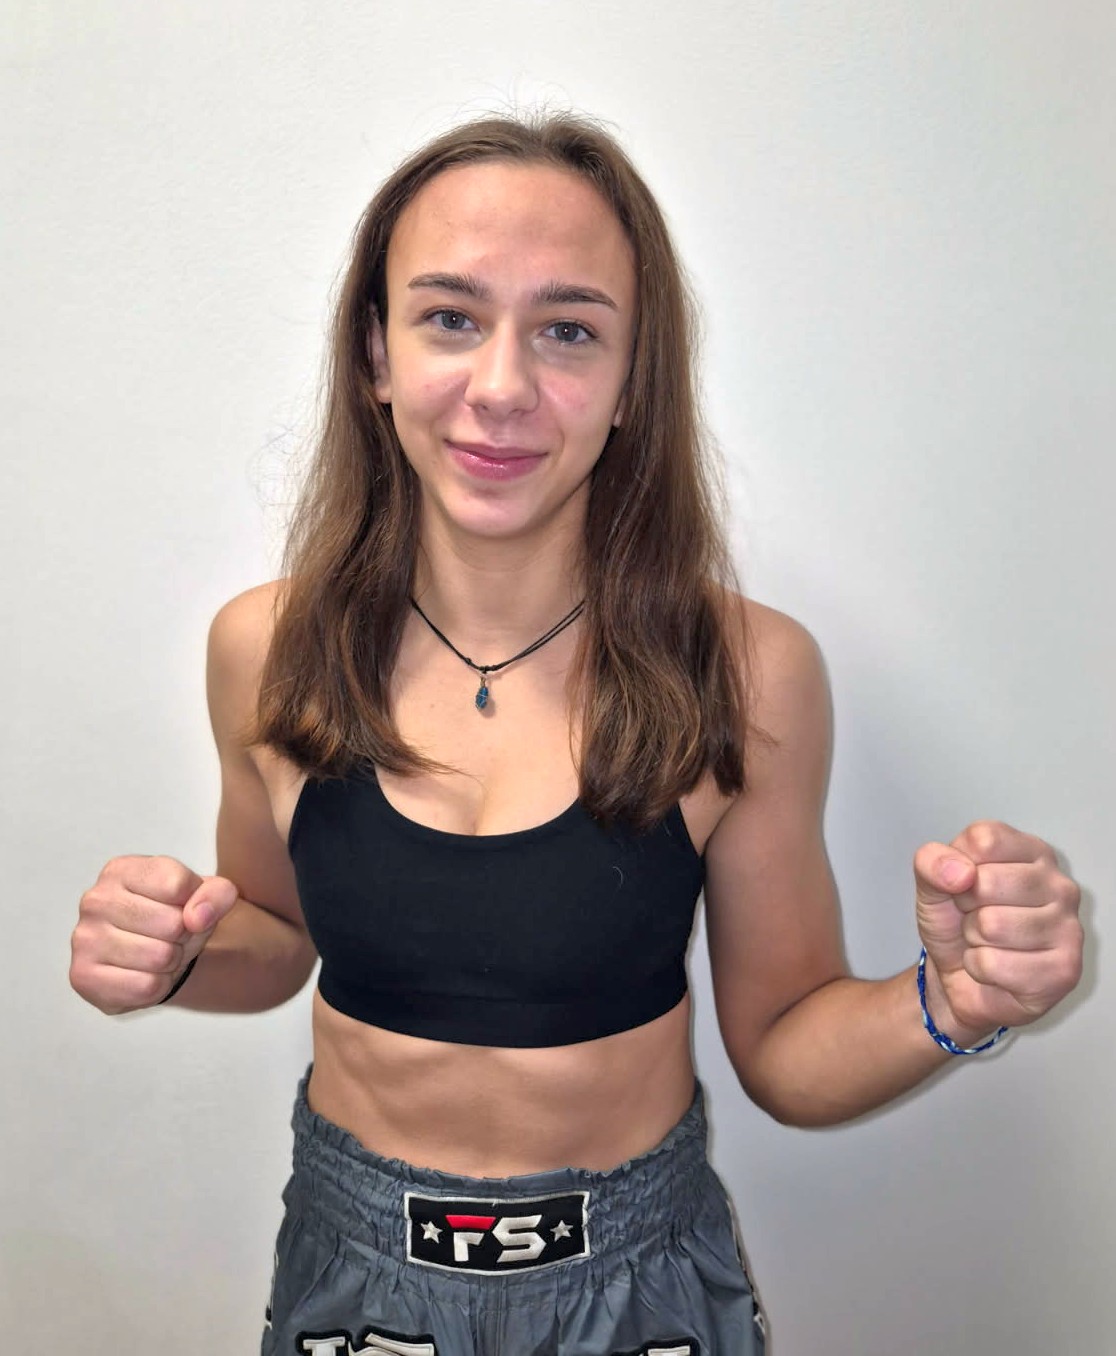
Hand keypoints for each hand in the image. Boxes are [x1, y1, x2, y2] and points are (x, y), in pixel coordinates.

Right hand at [70, 856, 238, 1014]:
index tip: (184, 907)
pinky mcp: (84, 976)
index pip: (177, 884)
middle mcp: (96, 900)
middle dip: (183, 936)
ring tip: (159, 953)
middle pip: (171, 924)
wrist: (155, 955)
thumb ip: (218, 894)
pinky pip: (144, 987)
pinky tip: (144, 974)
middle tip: (171, 937)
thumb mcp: (208, 895)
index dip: (195, 903)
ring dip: (171, 962)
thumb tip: (197, 917)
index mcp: (122, 870)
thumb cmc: (176, 916)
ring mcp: (85, 938)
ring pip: (159, 957)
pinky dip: (157, 986)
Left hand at [914, 821, 1082, 1043]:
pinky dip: (980, 969)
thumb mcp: (931, 883)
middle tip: (977, 919)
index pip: (984, 840)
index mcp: (1032, 851)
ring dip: (974, 940)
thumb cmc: (956, 923)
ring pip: (991, 925)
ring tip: (987, 943)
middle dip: (966, 907)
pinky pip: (994, 964)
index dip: (957, 867)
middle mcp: (1059, 885)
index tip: (965, 884)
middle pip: (987, 882)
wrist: (959, 978)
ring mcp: (1069, 927)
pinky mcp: (1064, 970)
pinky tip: (998, 970)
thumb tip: (961, 873)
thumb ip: (932, 862)